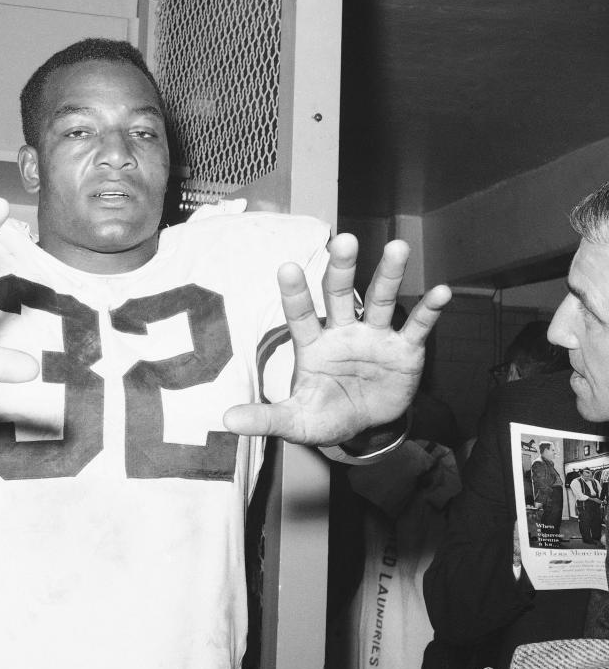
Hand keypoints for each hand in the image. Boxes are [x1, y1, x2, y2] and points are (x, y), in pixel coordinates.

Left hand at [223, 233, 450, 444]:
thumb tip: (227, 421)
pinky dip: (430, 310)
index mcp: (313, 345)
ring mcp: (375, 337)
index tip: (286, 267)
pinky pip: (418, 326)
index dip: (294, 293)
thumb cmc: (325, 415)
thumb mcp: (295, 421)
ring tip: (399, 248)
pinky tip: (441, 291)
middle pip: (341, 294)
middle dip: (342, 268)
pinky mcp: (404, 350)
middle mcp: (343, 332)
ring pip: (382, 300)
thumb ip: (265, 418)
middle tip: (344, 240)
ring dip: (390, 275)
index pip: (300, 315)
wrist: (363, 428)